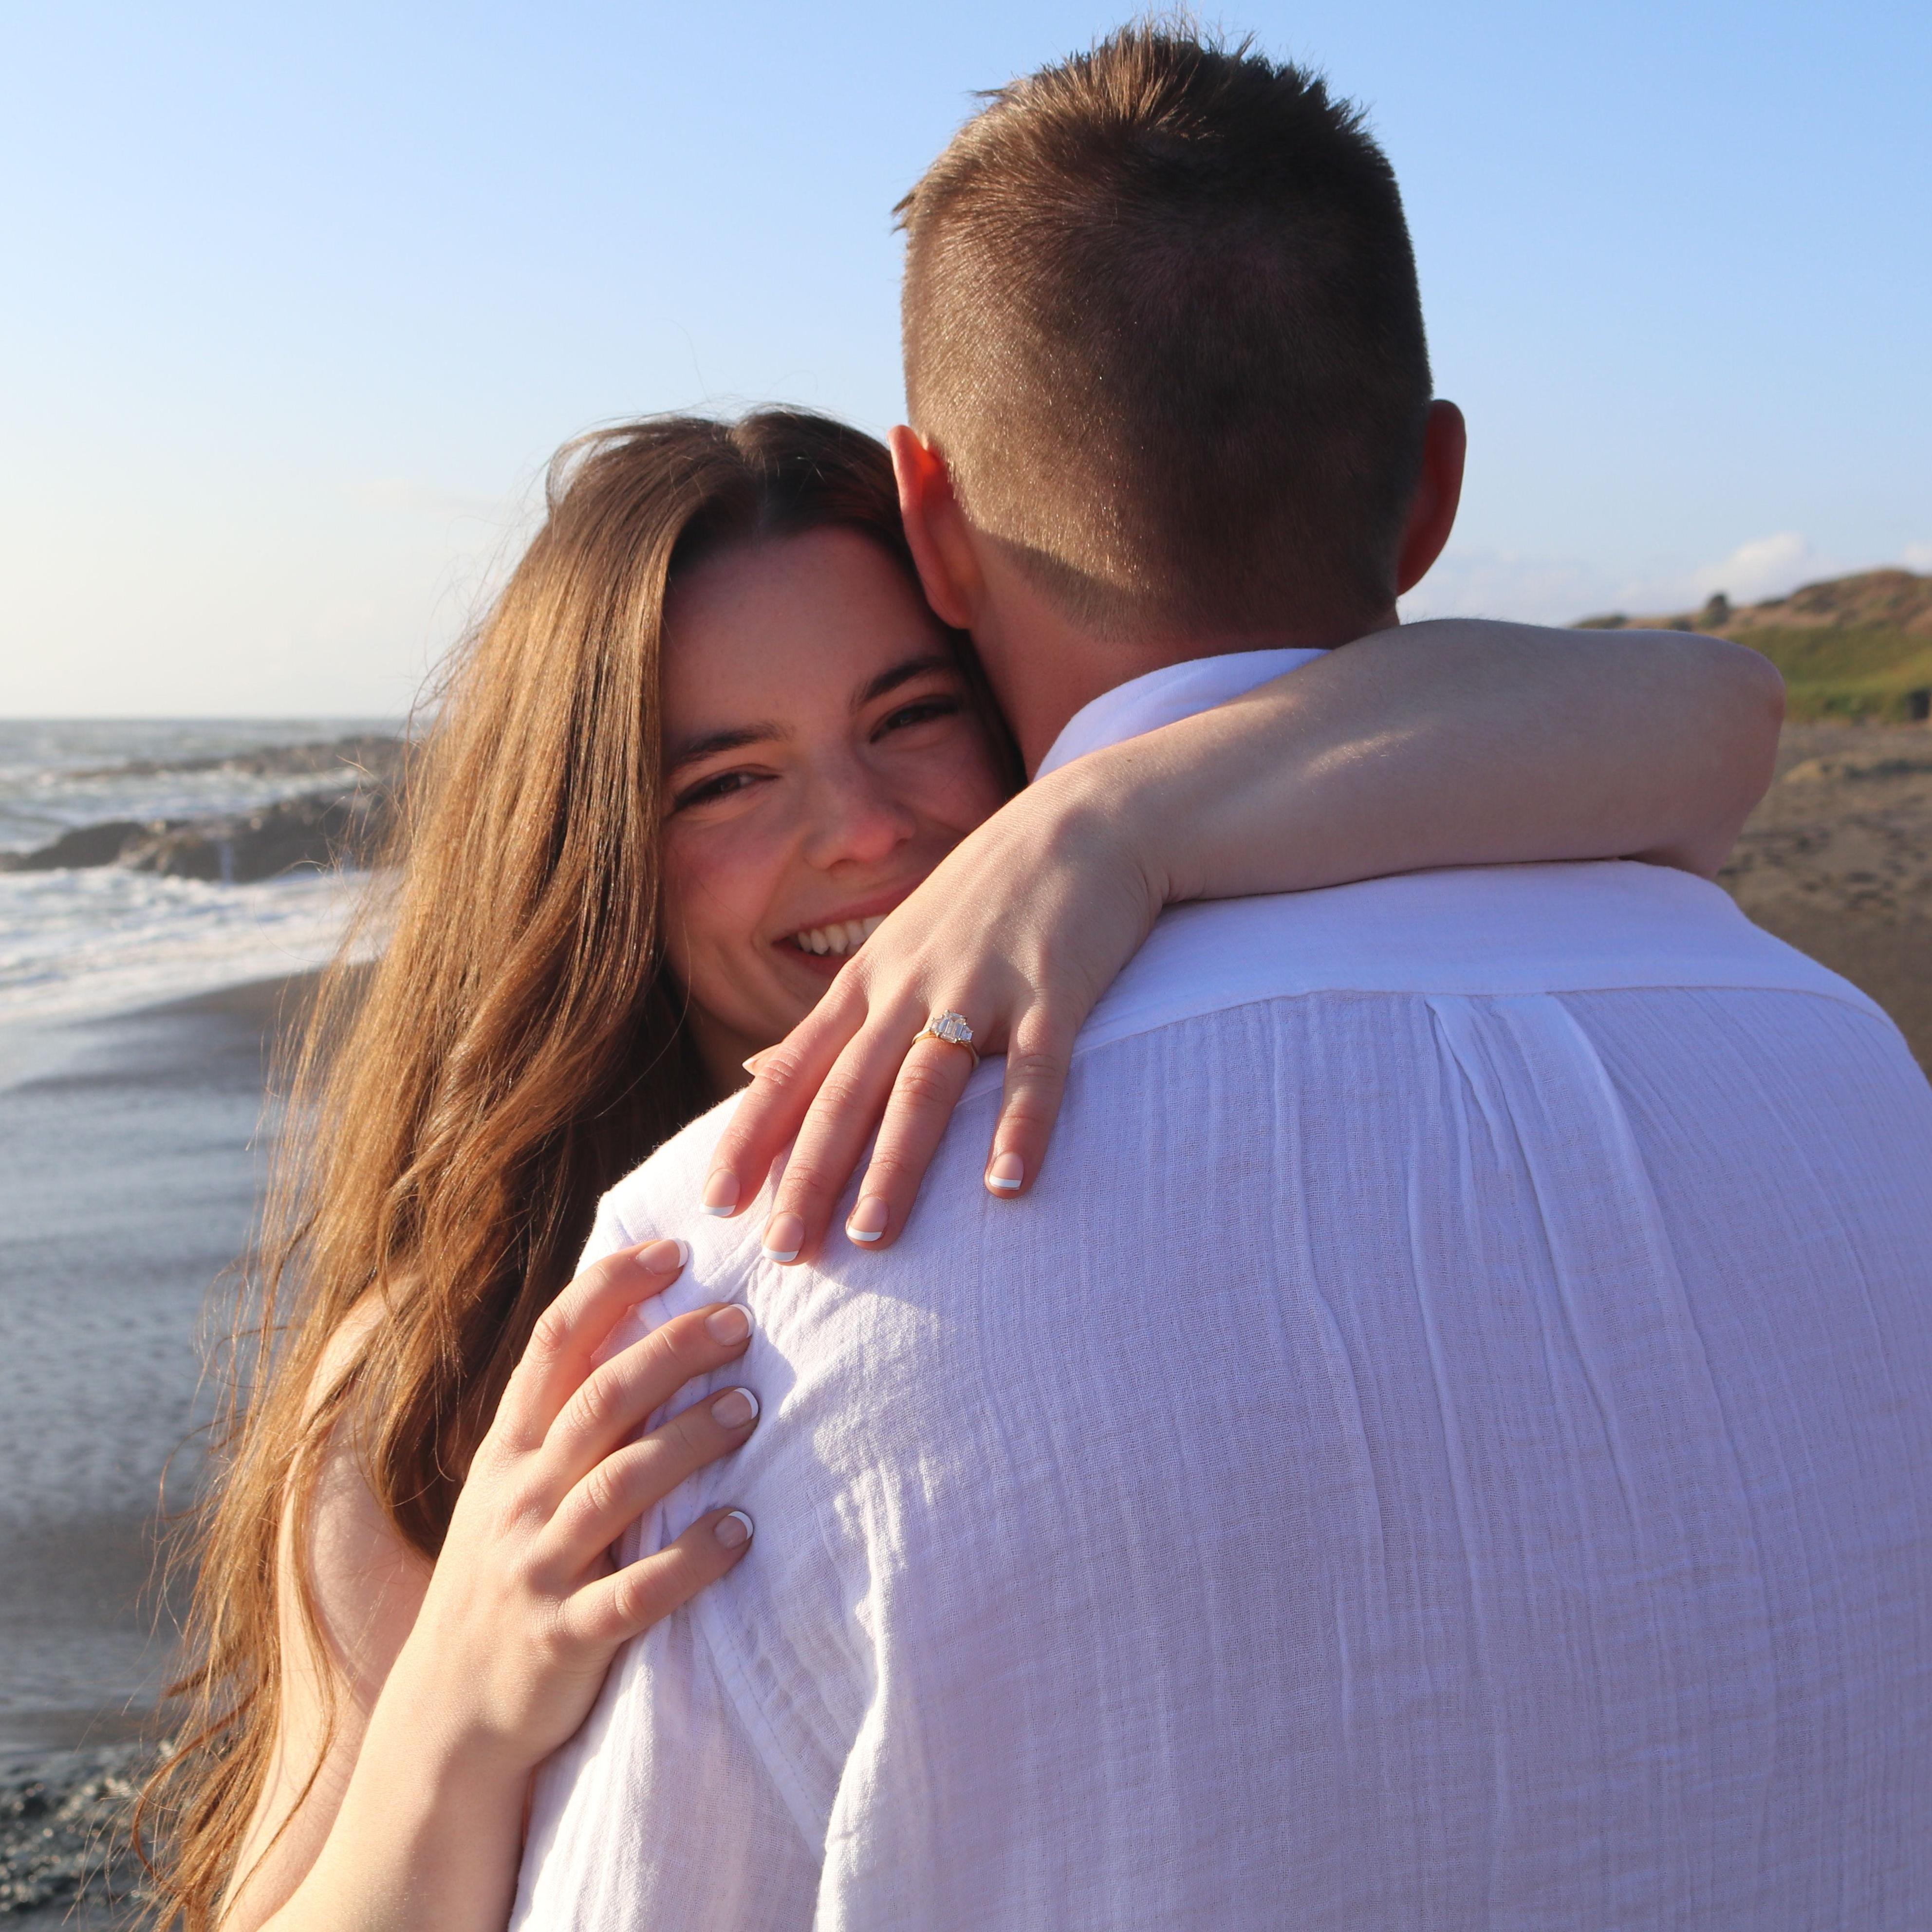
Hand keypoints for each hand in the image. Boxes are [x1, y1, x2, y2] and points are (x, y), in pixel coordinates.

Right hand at [374, 1239, 759, 1773]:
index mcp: (507, 1451)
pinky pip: (634, 1594)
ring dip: (689, 1441)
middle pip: (599, 1402)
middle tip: (739, 1323)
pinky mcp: (563, 1640)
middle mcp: (518, 1498)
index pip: (555, 1343)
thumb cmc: (502, 1579)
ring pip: (619, 1486)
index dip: (612, 1288)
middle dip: (670, 1352)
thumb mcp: (509, 1491)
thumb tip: (642, 1329)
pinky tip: (742, 1531)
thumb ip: (561, 1421)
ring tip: (750, 1406)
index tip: (676, 1250)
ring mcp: (537, 1568)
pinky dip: (691, 1560)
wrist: (447, 1717)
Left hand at [704, 760, 1162, 1262]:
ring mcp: (982, 986)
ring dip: (897, 1162)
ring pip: (926, 1084)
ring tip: (872, 1235)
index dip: (752, 1136)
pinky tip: (1007, 1186)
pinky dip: (1020, 1126)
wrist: (1085, 822)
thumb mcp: (895, 947)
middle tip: (785, 1252)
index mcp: (869, 980)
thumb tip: (760, 1072)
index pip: (795, 1068)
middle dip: (811, 1172)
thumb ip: (836, 1018)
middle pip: (849, 1089)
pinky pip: (1035, 1069)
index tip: (715, 1205)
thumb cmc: (986, 895)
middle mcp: (912, 985)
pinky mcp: (1055, 989)